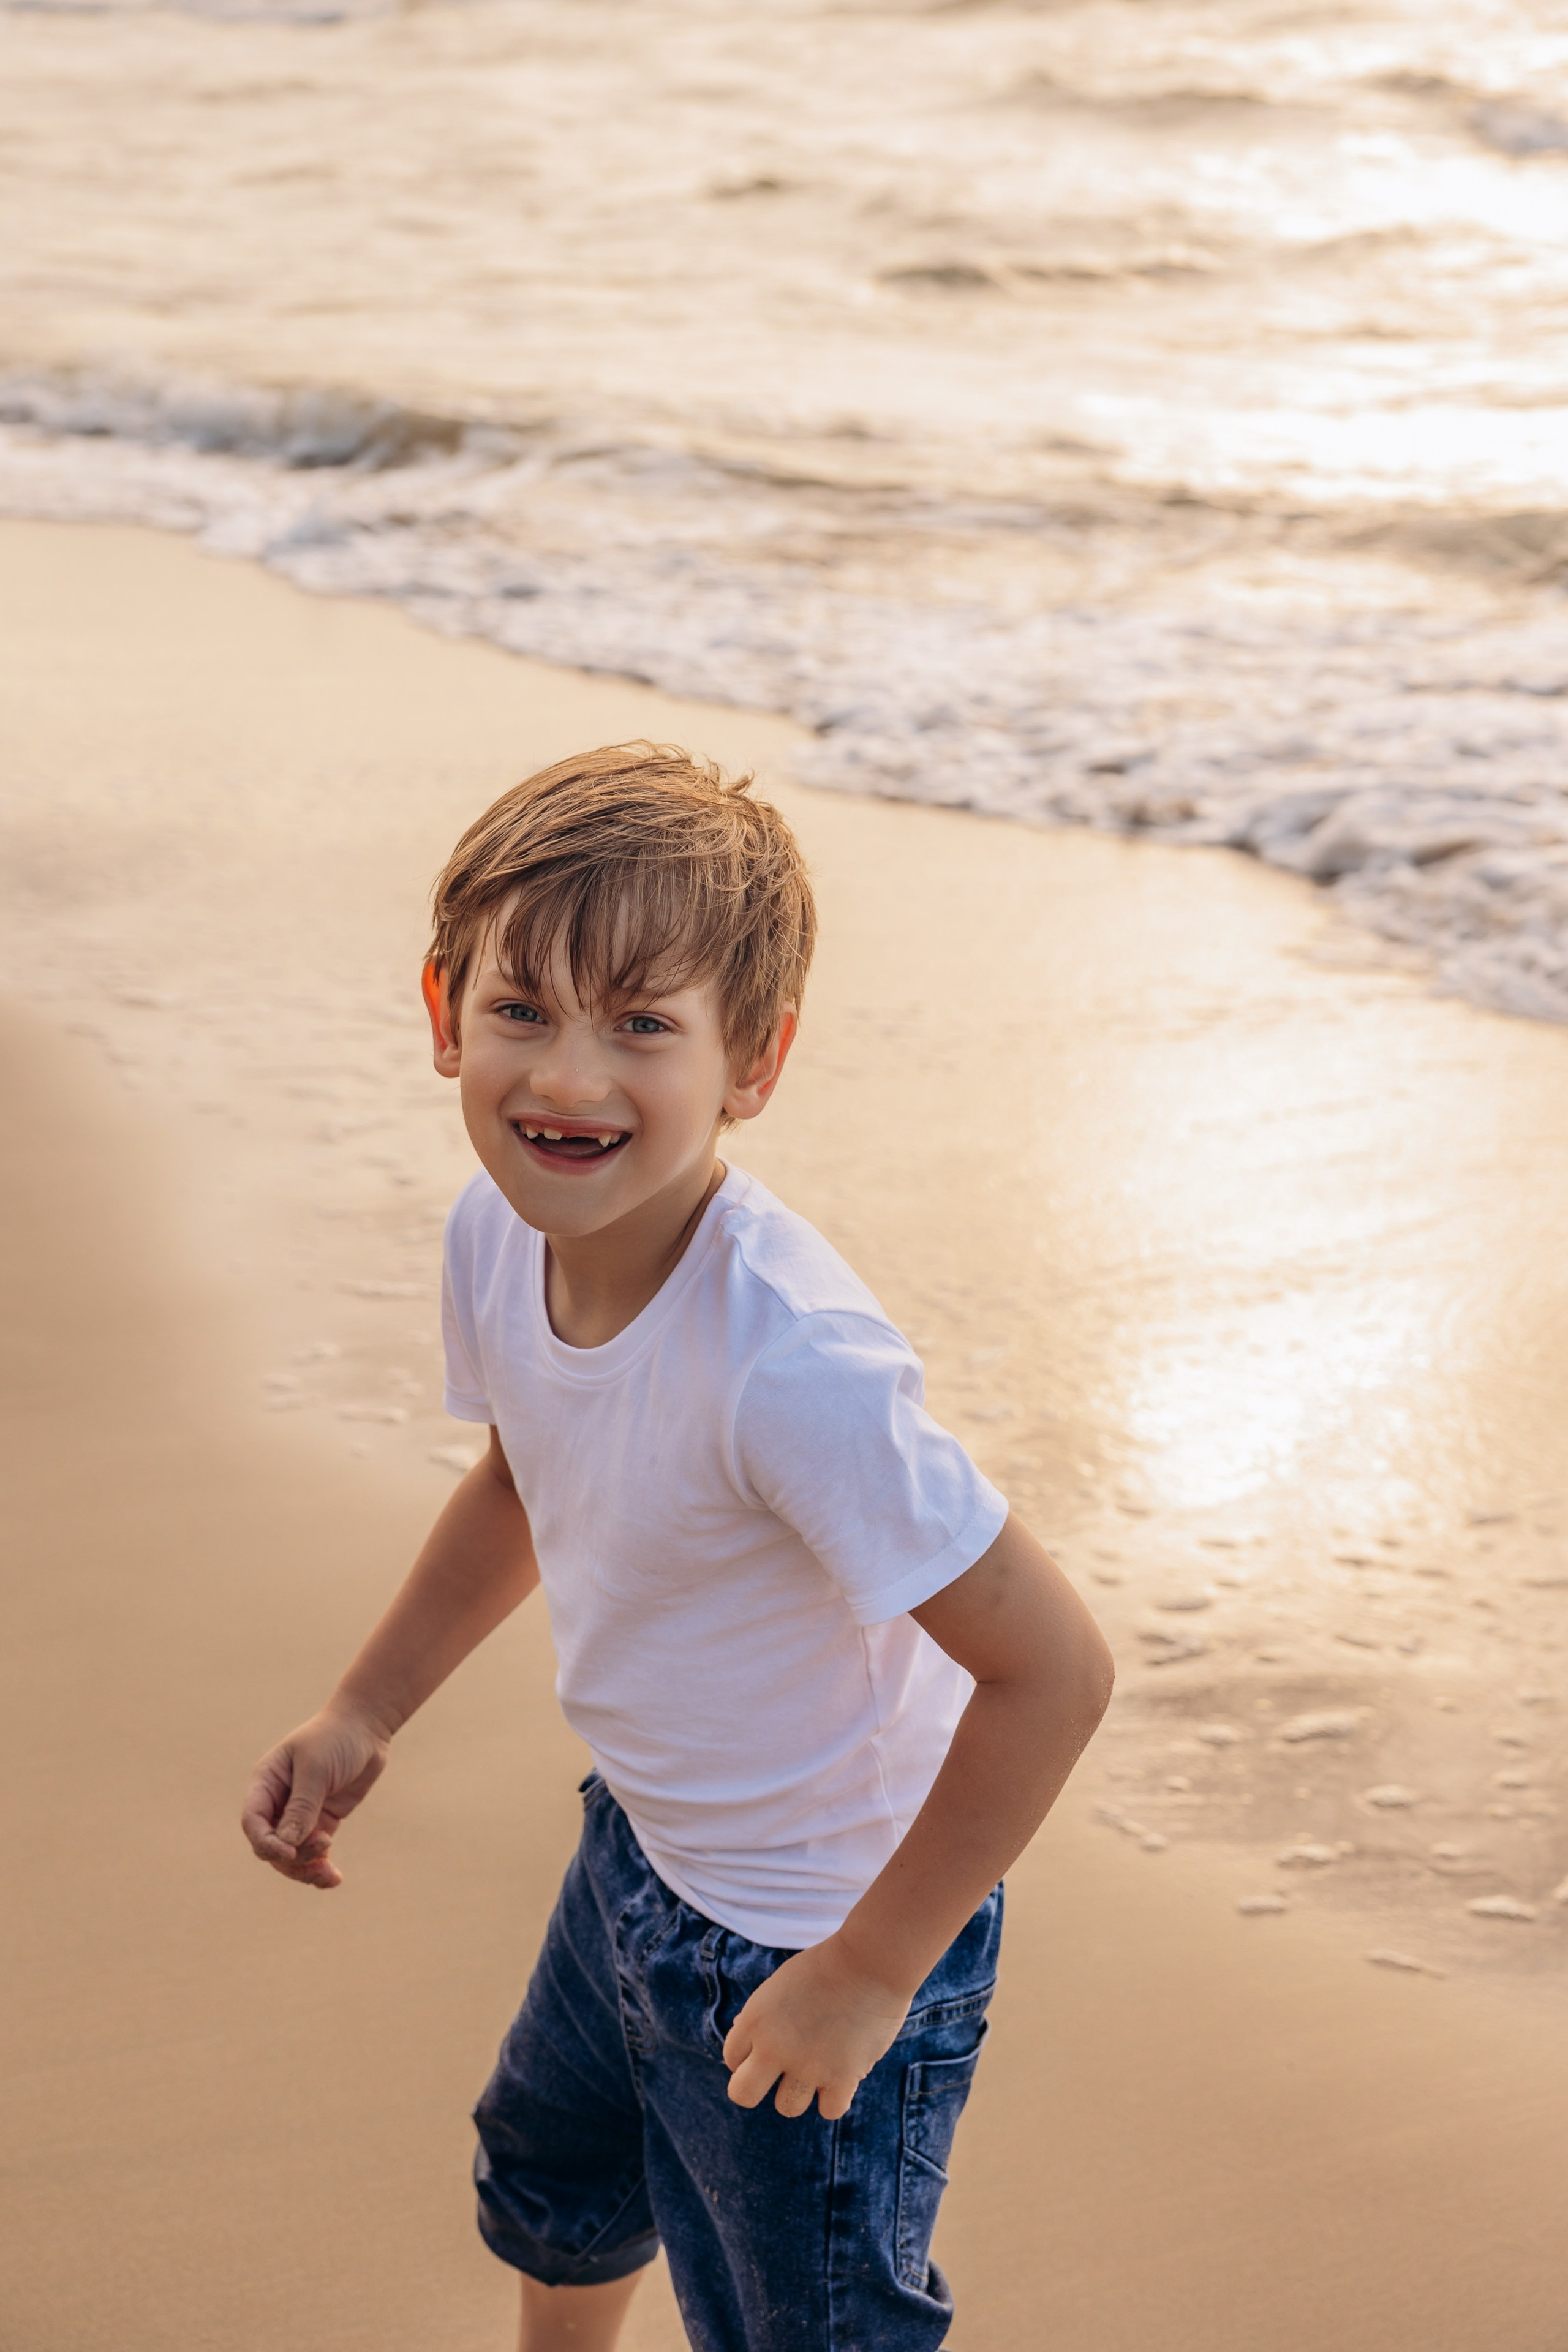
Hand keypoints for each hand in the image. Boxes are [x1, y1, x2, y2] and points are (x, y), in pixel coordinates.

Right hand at [239, 1703, 389, 1888]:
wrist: (367, 1728)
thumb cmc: (335, 1739)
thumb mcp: (316, 1769)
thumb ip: (301, 1807)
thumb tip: (287, 1846)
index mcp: (266, 1783)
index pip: (253, 1822)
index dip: (266, 1843)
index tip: (290, 1852)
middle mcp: (278, 1802)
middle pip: (271, 1845)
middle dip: (292, 1858)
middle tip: (322, 1852)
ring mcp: (300, 1814)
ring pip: (292, 1854)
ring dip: (307, 1868)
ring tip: (330, 1874)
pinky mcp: (322, 1821)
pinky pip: (314, 1852)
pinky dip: (321, 1866)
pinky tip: (334, 1878)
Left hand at [722, 1935, 911, 2119]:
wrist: (868, 1961)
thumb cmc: (825, 1967)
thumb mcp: (778, 1985)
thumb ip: (760, 2017)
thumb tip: (744, 2039)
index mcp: (754, 2020)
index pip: (732, 2058)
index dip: (749, 2055)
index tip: (769, 2045)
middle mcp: (774, 2047)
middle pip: (743, 2094)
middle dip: (756, 2087)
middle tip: (777, 2074)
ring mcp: (807, 2067)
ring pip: (787, 2107)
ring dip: (799, 2092)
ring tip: (816, 2068)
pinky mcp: (842, 2078)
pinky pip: (829, 2110)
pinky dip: (835, 2098)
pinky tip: (841, 2076)